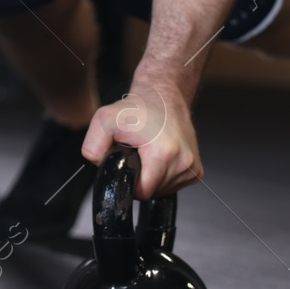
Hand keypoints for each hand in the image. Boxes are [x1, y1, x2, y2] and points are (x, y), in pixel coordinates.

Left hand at [80, 82, 201, 199]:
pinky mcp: (196, 170)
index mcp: (164, 154)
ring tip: (149, 153)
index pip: (142, 192)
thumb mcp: (105, 120)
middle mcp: (183, 162)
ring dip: (152, 178)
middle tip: (137, 154)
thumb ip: (93, 148)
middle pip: (153, 193)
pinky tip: (160, 157)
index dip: (130, 182)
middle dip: (141, 178)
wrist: (163, 96)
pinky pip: (174, 185)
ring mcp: (192, 167)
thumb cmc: (138, 108)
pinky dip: (164, 176)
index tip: (128, 164)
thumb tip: (99, 167)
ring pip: (164, 190)